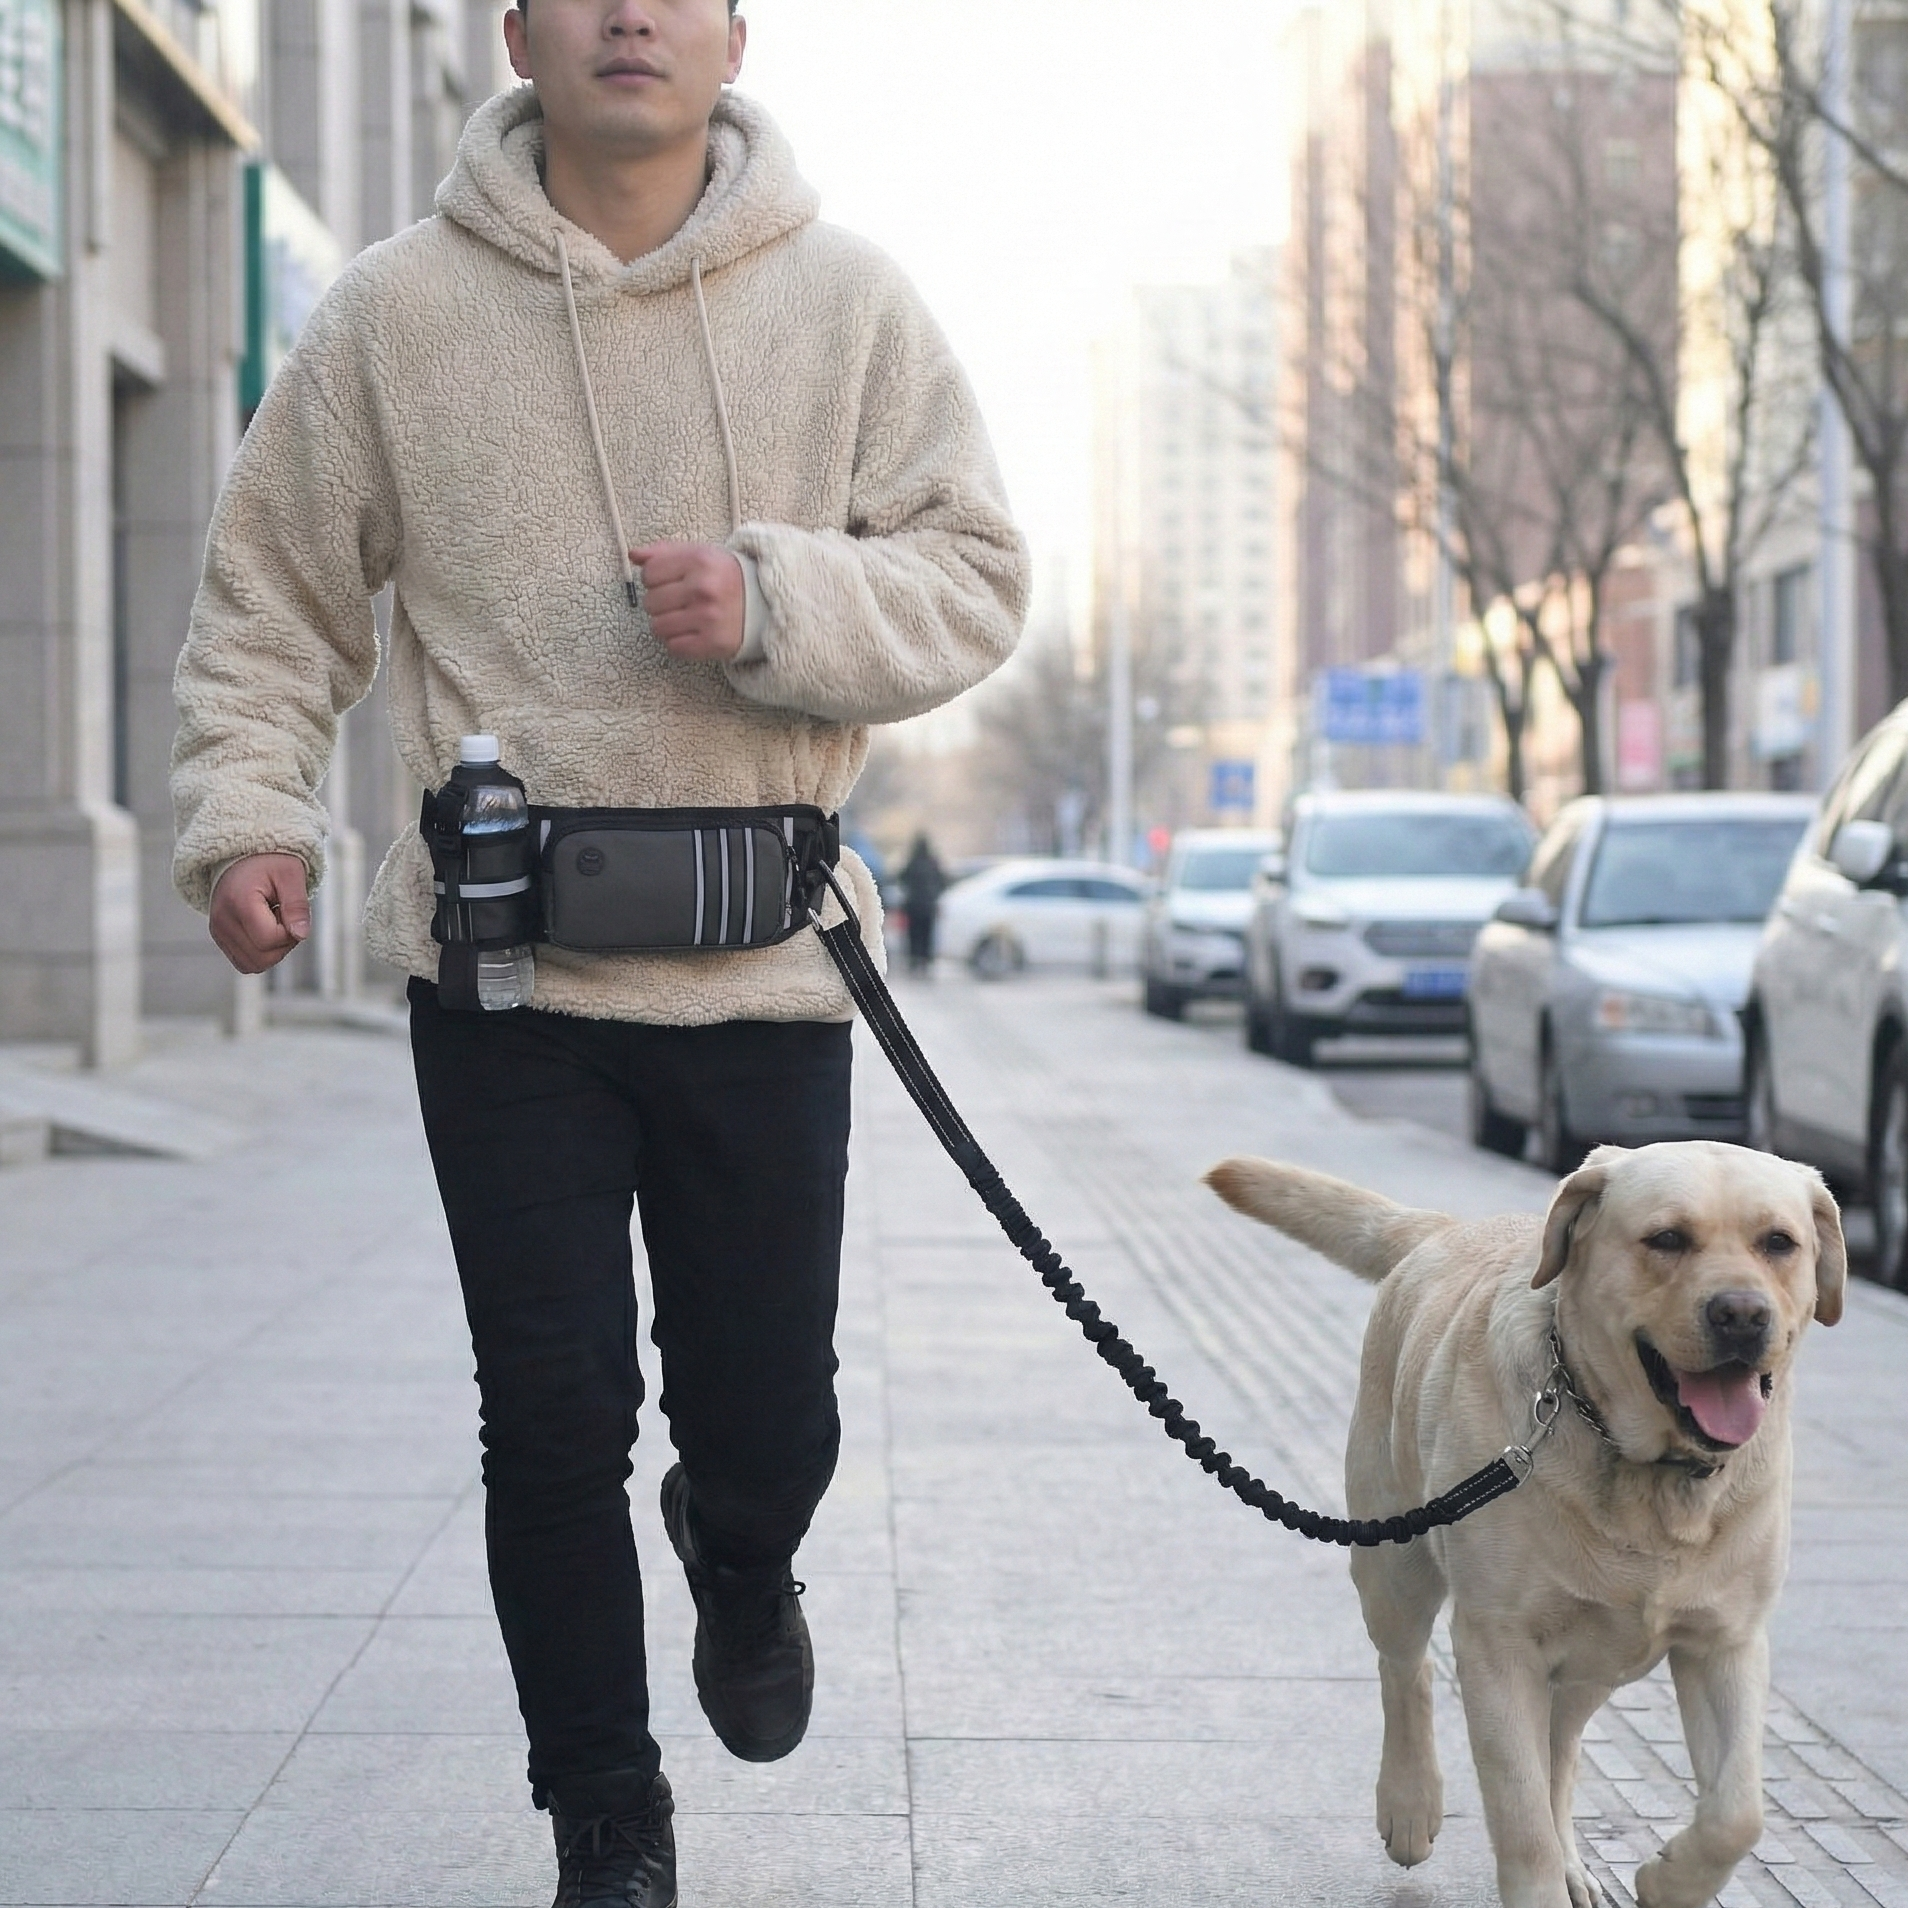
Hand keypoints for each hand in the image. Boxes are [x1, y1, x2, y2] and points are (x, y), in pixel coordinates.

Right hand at [209, 853, 310, 973]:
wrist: (242, 856)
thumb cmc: (270, 862)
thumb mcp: (291, 874)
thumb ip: (297, 906)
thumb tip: (301, 935)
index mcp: (239, 902)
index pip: (269, 940)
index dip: (289, 933)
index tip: (288, 910)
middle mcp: (222, 921)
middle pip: (262, 958)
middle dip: (283, 944)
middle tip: (283, 916)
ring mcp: (218, 932)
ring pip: (253, 965)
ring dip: (272, 950)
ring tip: (272, 922)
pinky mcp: (220, 938)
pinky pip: (245, 963)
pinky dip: (261, 954)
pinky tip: (264, 930)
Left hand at [632, 541, 745, 661]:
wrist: (764, 604)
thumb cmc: (725, 577)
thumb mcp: (700, 554)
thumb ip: (664, 552)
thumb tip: (633, 555)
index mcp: (699, 561)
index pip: (649, 574)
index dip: (655, 579)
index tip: (671, 582)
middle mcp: (704, 588)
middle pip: (650, 602)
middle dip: (661, 603)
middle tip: (681, 602)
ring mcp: (708, 618)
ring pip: (658, 627)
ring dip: (666, 625)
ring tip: (684, 618)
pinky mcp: (712, 643)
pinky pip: (673, 647)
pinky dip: (678, 643)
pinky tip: (691, 633)